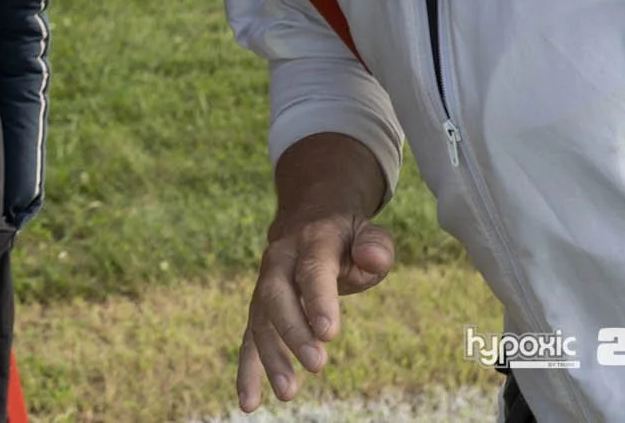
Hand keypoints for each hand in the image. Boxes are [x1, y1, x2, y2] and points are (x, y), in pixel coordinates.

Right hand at [235, 136, 395, 409]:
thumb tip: (372, 258)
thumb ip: (376, 246)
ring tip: (288, 392)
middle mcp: (280, 260)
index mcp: (312, 239)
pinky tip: (250, 403)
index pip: (313, 269)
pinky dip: (248, 371)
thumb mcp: (369, 233)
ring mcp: (265, 285)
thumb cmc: (348, 239)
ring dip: (271, 358)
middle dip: (294, 332)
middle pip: (277, 295)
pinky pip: (249, 340)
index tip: (328, 333)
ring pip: (260, 321)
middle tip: (317, 364)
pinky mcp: (259, 309)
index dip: (318, 300)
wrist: (310, 221)